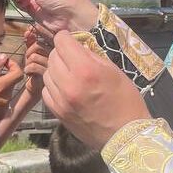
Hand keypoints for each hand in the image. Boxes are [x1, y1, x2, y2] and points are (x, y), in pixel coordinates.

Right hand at [0, 57, 25, 126]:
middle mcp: (5, 99)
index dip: (14, 65)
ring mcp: (4, 108)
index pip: (18, 74)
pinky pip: (2, 102)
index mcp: (1, 88)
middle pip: (11, 83)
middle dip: (4, 77)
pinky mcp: (0, 115)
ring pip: (6, 93)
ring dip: (0, 88)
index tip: (6, 63)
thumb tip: (4, 57)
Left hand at [21, 28, 50, 96]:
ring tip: (29, 66)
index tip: (30, 29)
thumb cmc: (35, 68)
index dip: (40, 30)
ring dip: (28, 61)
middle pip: (39, 46)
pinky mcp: (48, 75)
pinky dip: (28, 68)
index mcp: (55, 48)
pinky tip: (28, 72)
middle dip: (29, 51)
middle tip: (27, 57)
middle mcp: (56, 56)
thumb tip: (29, 30)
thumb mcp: (32, 52)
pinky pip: (34, 66)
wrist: (36, 86)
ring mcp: (53, 66)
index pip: (49, 35)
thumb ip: (31, 41)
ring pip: (34, 56)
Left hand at [42, 32, 148, 149]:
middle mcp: (69, 84)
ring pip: (47, 74)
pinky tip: (65, 89)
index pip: (62, 42)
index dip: (66, 37)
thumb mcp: (114, 71)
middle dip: (61, 53)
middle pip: (53, 57)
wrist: (125, 135)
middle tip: (73, 58)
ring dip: (56, 70)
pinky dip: (53, 87)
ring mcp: (61, 100)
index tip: (71, 40)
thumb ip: (92, 56)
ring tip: (69, 75)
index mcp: (86, 70)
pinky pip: (46, 92)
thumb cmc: (126, 101)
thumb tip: (78, 47)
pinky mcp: (58, 113)